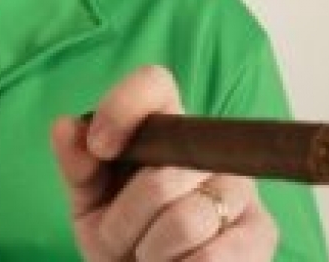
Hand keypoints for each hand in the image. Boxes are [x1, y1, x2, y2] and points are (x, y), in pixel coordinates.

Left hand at [51, 66, 278, 260]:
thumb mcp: (88, 202)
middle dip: (124, 220)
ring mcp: (241, 189)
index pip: (154, 83)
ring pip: (185, 220)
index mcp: (164, 129)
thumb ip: (78, 165)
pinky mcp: (262, 232)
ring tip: (151, 255)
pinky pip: (212, 254)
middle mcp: (210, 149)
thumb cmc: (120, 238)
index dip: (122, 108)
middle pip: (160, 175)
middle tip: (121, 238)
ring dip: (151, 250)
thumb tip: (66, 125)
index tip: (100, 148)